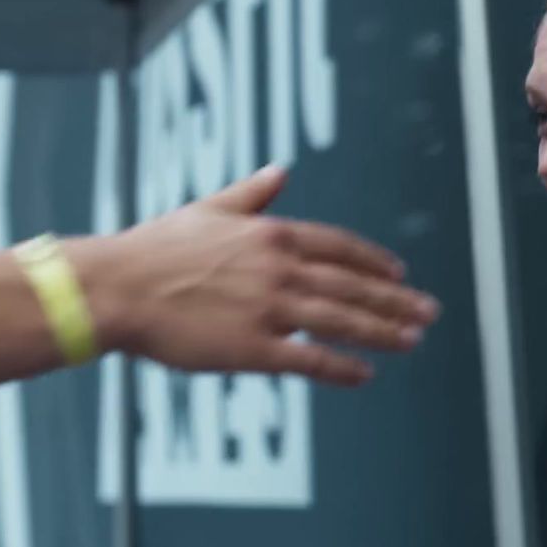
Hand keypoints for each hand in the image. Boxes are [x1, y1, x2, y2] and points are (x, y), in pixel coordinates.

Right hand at [72, 165, 439, 384]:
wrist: (117, 288)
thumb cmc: (154, 248)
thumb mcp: (208, 209)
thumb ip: (250, 195)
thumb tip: (280, 173)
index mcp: (272, 233)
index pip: (340, 247)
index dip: (375, 263)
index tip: (400, 274)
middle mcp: (280, 269)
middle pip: (353, 286)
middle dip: (396, 301)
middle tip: (429, 313)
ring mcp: (269, 309)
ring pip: (342, 321)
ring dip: (383, 331)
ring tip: (412, 341)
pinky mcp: (252, 348)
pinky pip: (310, 360)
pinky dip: (342, 368)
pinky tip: (365, 374)